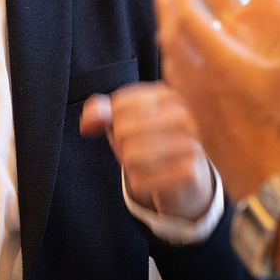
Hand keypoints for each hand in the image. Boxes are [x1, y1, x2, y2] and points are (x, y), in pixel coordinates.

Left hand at [81, 82, 215, 220]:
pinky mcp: (190, 172)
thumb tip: (88, 122)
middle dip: (122, 146)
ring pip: (131, 155)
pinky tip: (154, 181)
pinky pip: (141, 181)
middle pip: (122, 130)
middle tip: (141, 151)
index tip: (133, 130)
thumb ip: (103, 113)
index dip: (114, 123)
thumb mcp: (126, 123)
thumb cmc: (154, 145)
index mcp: (168, 95)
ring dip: (130, 166)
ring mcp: (191, 142)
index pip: (118, 106)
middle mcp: (184, 114)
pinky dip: (139, 184)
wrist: (189, 181)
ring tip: (147, 166)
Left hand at [142, 0, 279, 200]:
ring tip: (170, 22)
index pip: (187, 18)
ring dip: (167, 35)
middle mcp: (199, 81)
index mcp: (221, 63)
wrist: (268, 179)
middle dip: (167, 9)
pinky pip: (175, 84)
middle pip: (171, 36)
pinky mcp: (194, 120)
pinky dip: (174, 63)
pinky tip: (183, 66)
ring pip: (170, 61)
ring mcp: (193, 103)